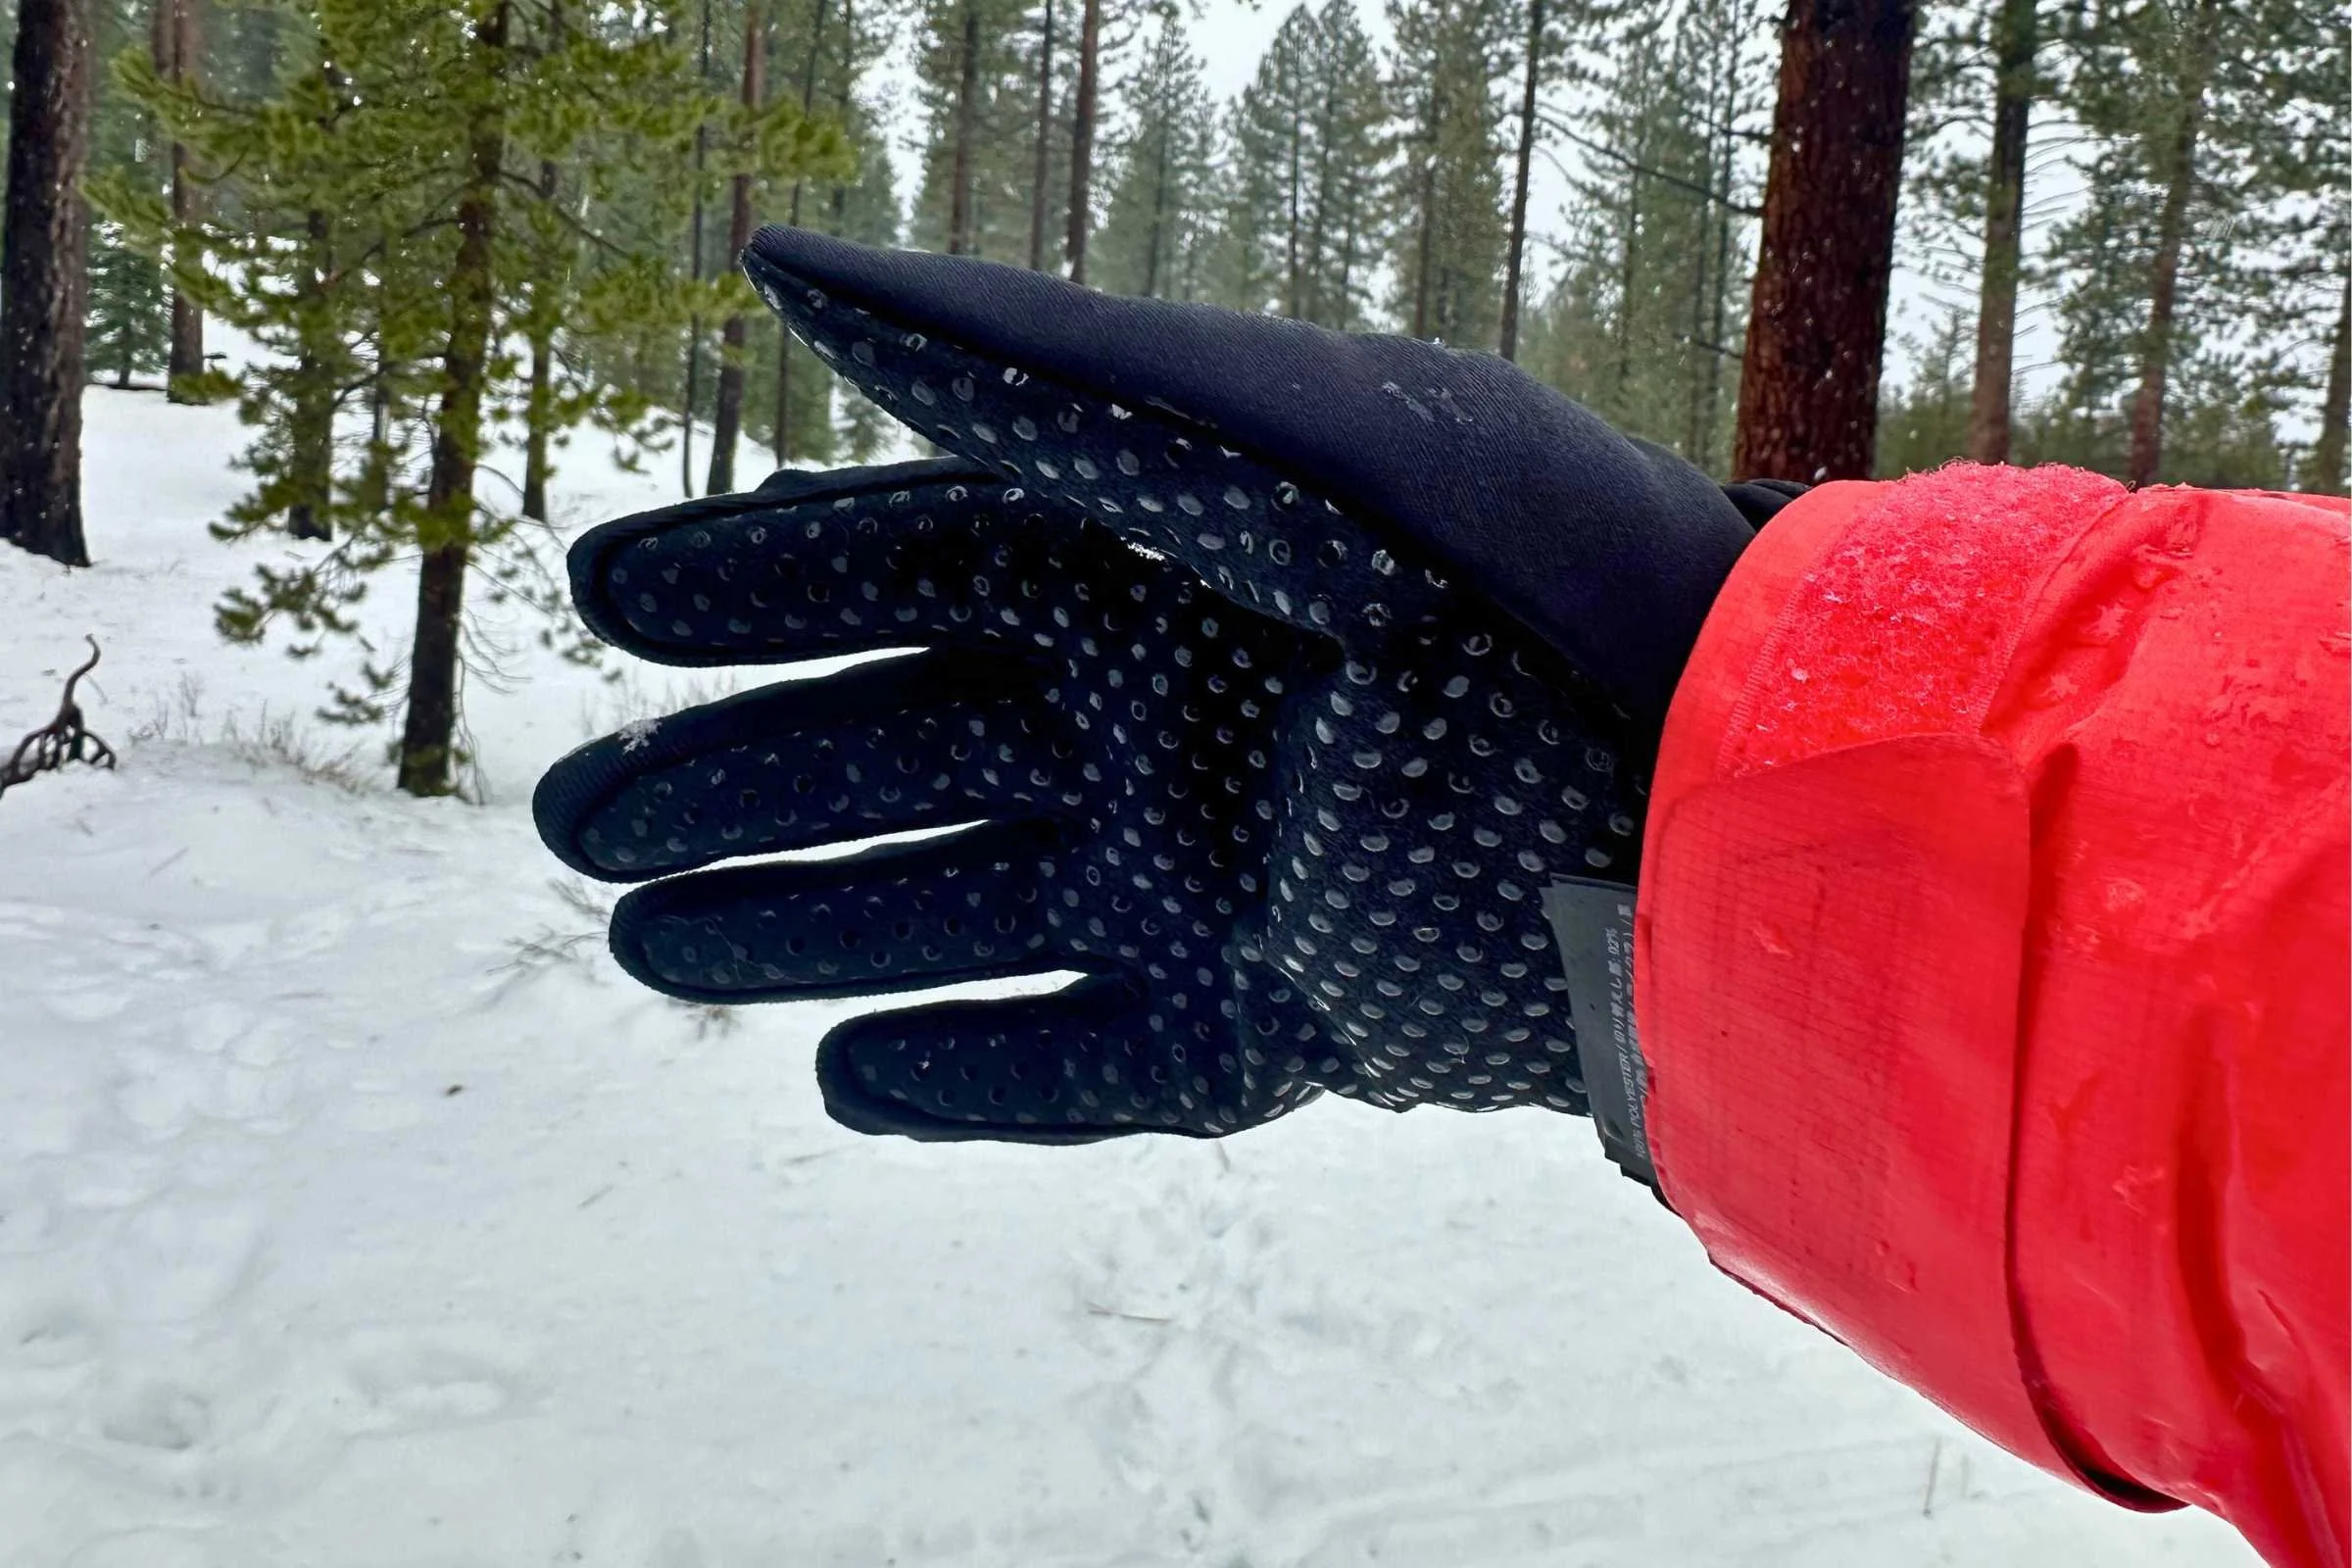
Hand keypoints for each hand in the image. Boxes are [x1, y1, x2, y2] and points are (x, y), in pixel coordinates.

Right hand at [535, 229, 1783, 1152]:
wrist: (1754, 830)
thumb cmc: (1524, 605)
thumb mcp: (1280, 455)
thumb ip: (1039, 369)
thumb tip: (782, 257)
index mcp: (1175, 558)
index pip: (919, 559)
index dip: (759, 578)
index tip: (606, 592)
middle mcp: (1185, 716)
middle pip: (915, 750)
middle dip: (742, 780)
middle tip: (577, 823)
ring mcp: (1227, 882)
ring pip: (973, 913)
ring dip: (810, 932)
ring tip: (655, 953)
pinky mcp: (1290, 1033)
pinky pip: (1098, 1068)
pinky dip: (977, 1080)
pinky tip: (849, 1081)